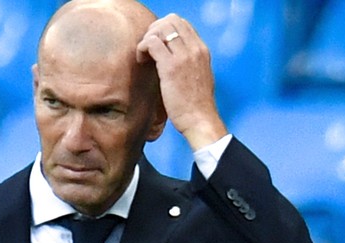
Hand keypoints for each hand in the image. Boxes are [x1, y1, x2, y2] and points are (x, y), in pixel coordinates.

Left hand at [137, 14, 227, 150]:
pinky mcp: (171, 67)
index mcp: (202, 50)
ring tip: (144, 56)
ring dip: (147, 39)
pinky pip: (151, 43)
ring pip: (160, 29)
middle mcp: (195, 49)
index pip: (182, 23)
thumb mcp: (198, 77)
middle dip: (154, 31)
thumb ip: (189, 63)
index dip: (164, 29)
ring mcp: (184, 56)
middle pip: (171, 21)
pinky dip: (142, 48)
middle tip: (147, 49)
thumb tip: (172, 57)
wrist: (200, 120)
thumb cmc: (196, 105)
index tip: (156, 45)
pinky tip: (141, 61)